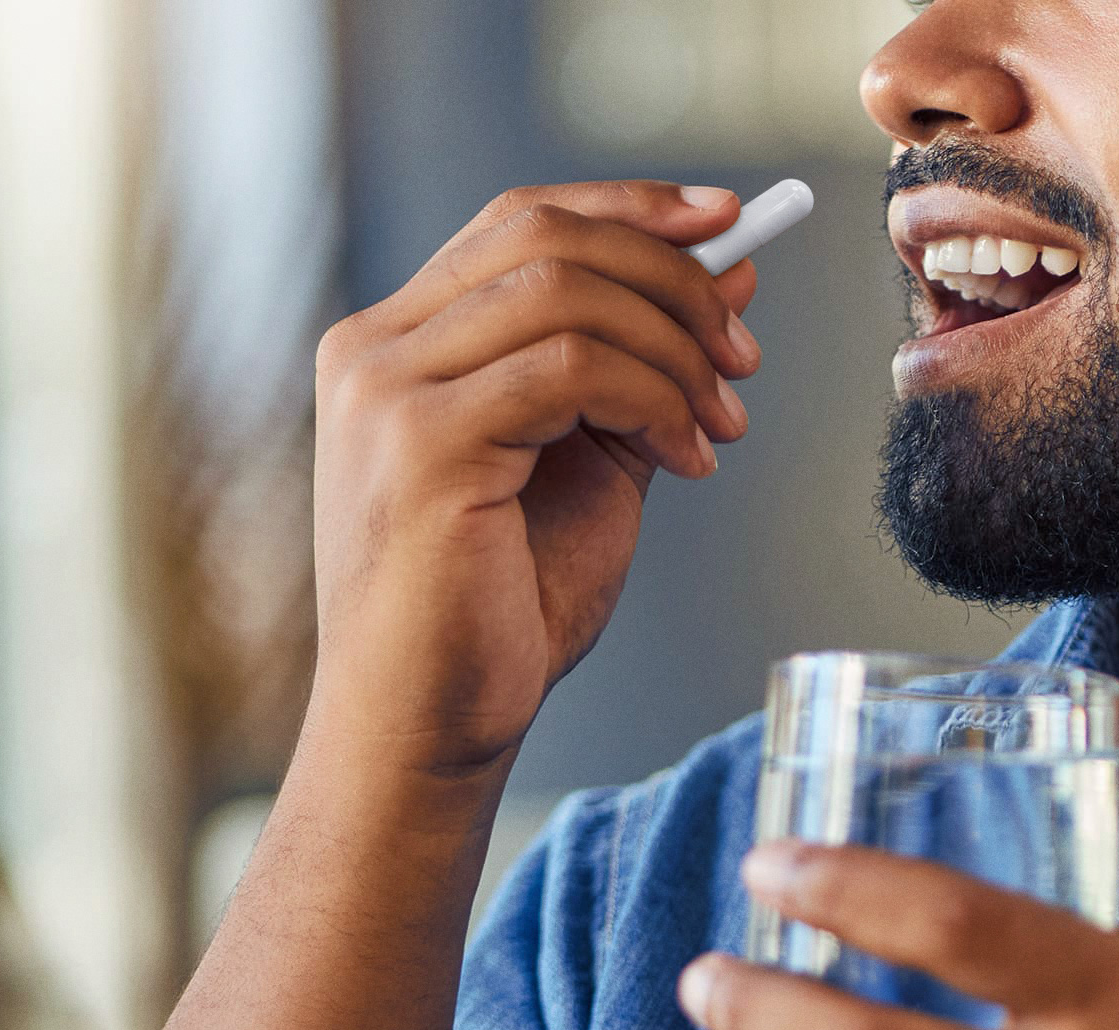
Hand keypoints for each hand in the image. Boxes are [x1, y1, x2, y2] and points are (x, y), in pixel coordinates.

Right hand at [305, 180, 760, 777]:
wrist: (430, 730)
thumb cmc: (500, 611)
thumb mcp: (594, 462)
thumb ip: (643, 367)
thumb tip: (729, 275)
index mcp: (398, 344)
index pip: (520, 220)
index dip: (630, 209)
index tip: (729, 222)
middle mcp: (374, 351)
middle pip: (545, 236)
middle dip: (672, 280)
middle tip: (744, 357)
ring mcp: (386, 393)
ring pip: (565, 293)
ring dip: (674, 349)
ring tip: (720, 423)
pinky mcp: (422, 445)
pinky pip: (571, 368)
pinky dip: (653, 400)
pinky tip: (686, 462)